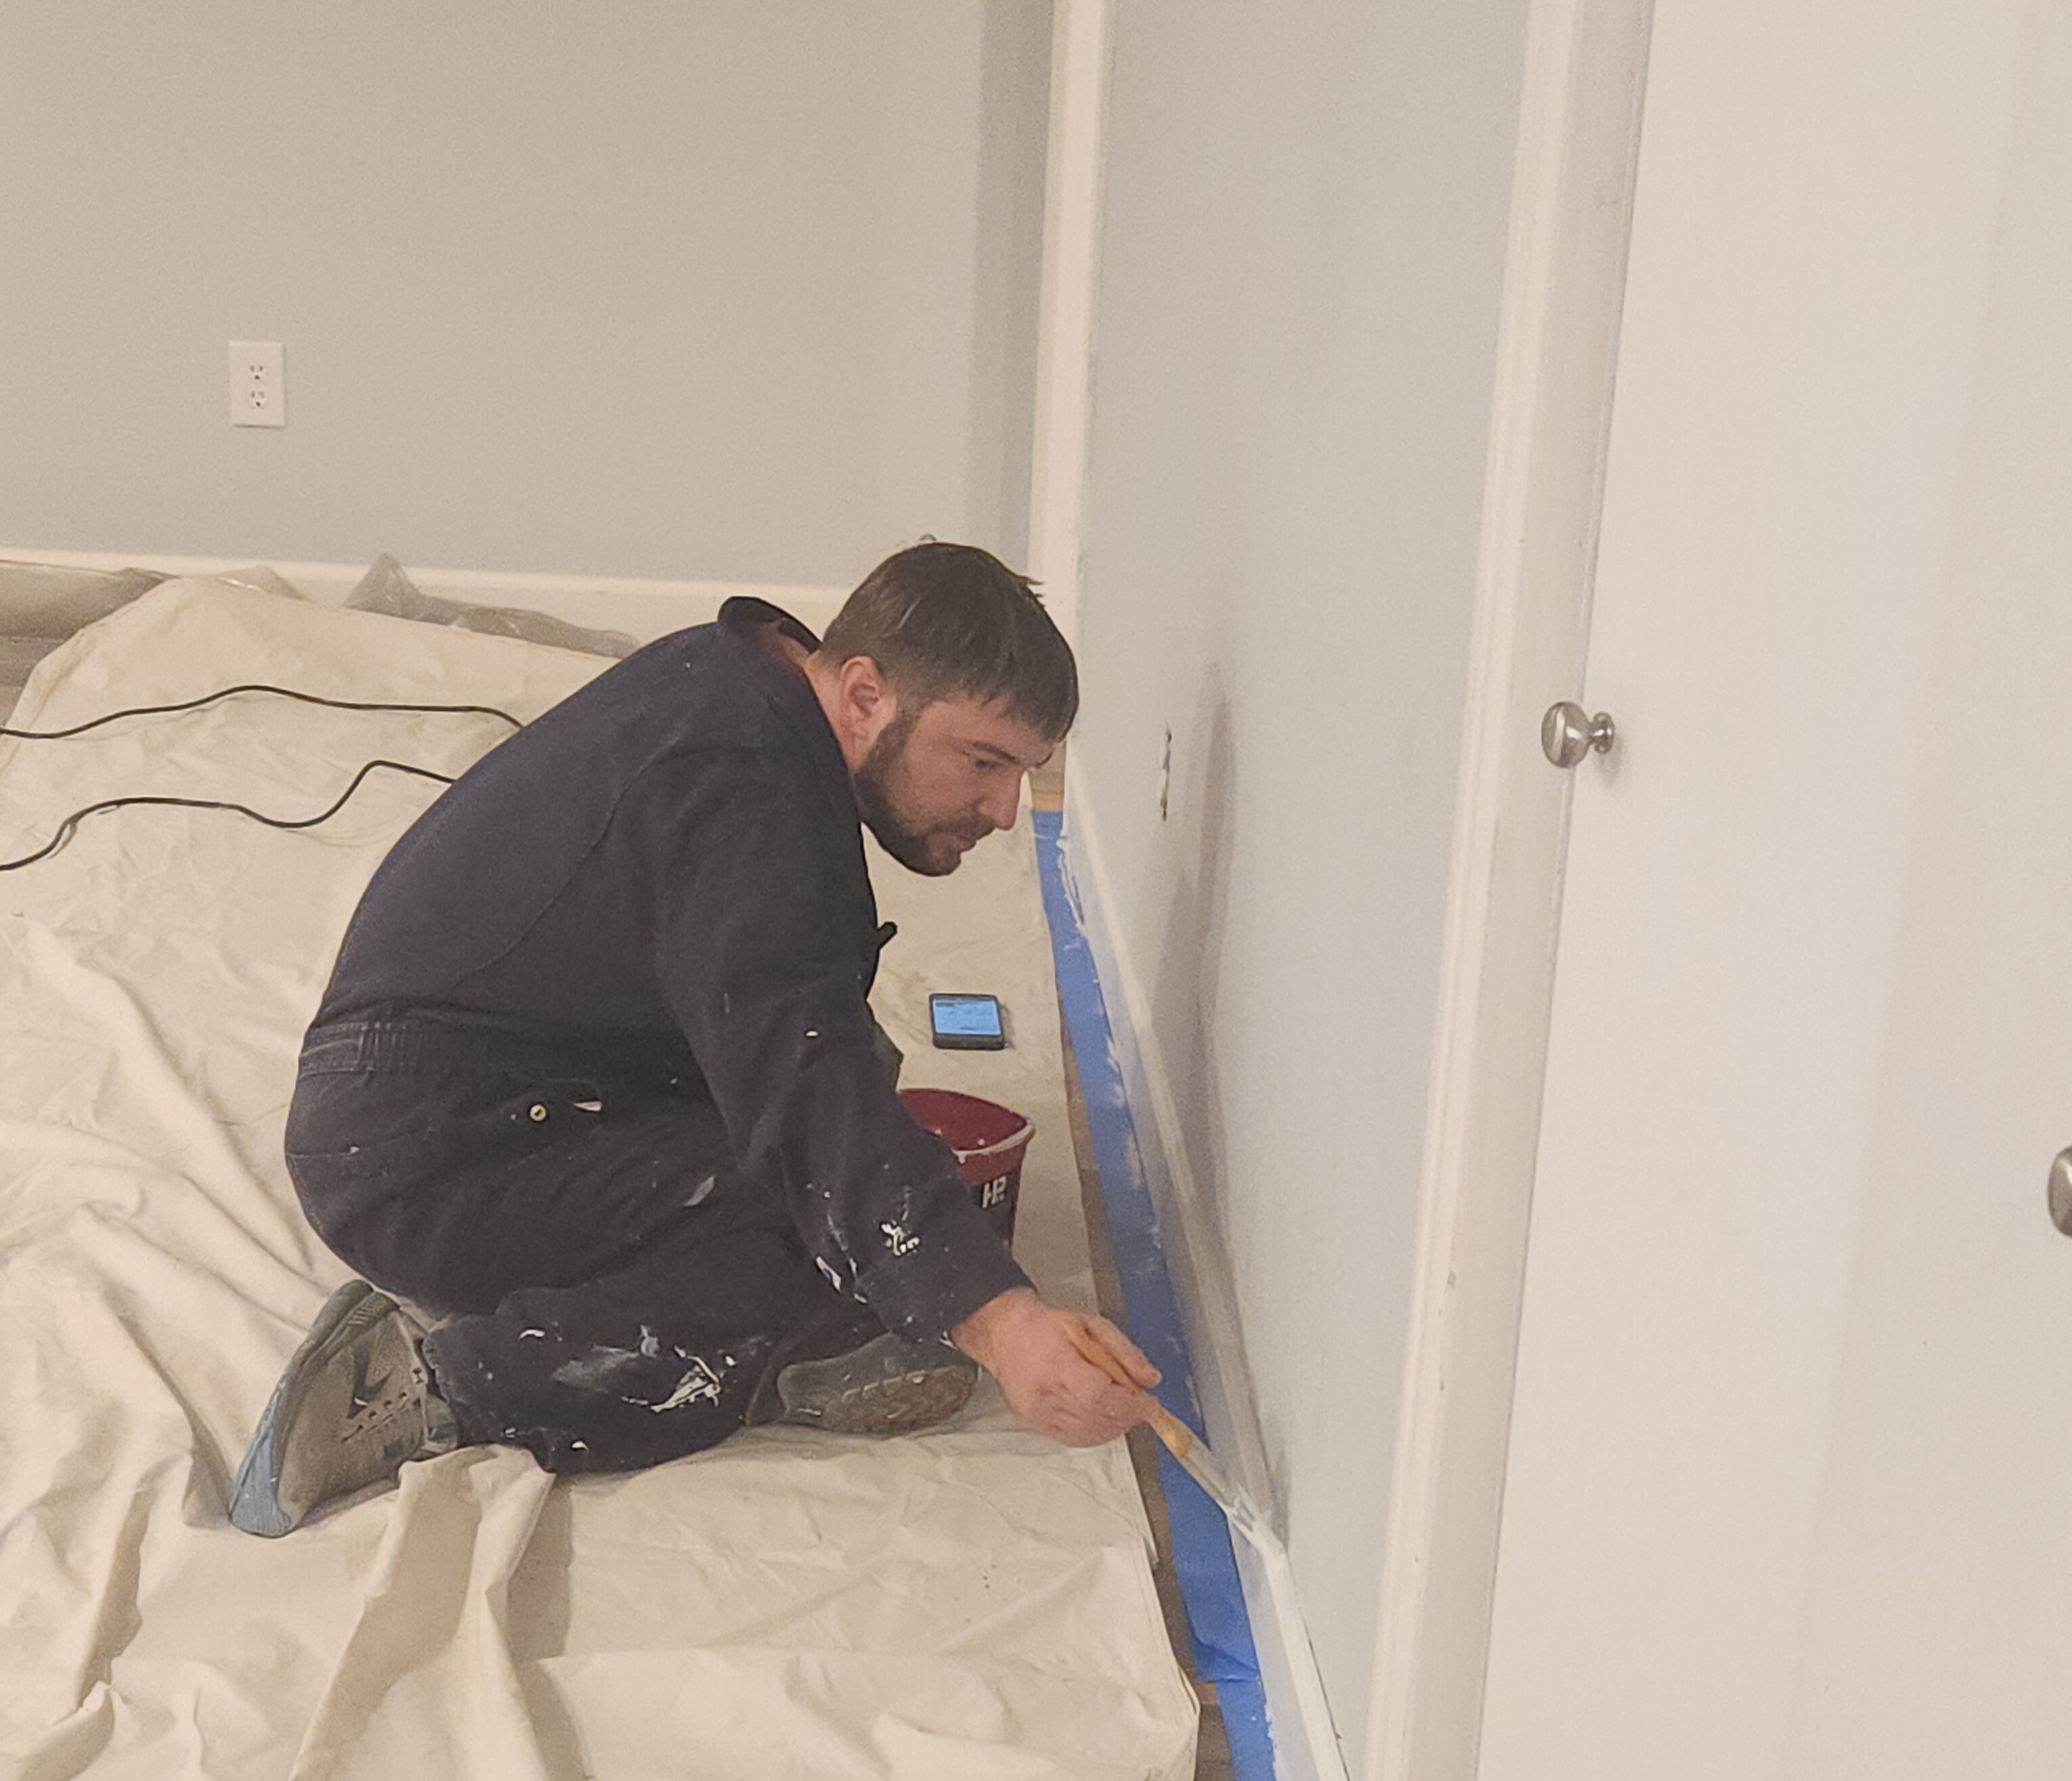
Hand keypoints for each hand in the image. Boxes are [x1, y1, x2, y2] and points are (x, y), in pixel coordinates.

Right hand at [952, 1288, 1161, 1445]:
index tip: (1148, 1403)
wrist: (1007, 1337)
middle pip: (1097, 1417)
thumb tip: (1151, 1379)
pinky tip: (1106, 1420)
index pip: (1098, 1394)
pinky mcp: (1036, 1425)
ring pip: (1088, 1434)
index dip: (1130, 1404)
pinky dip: (1098, 1434)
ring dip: (1116, 1427)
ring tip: (1126, 1411)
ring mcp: (1038, 1413)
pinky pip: (1075, 1439)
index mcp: (1058, 1362)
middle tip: (1142, 1406)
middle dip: (1128, 1416)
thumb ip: (1125, 1352)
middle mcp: (1045, 1393)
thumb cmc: (1048, 1328)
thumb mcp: (1093, 1325)